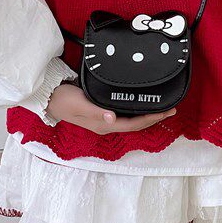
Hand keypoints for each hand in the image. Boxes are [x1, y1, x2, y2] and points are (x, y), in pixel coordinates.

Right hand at [45, 82, 176, 133]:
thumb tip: (113, 118)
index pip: (133, 124)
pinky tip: (142, 103)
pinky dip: (137, 110)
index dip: (150, 119)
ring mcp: (104, 119)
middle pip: (135, 124)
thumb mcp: (79, 103)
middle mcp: (106, 124)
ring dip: (147, 115)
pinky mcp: (102, 111)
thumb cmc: (64, 99)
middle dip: (154, 118)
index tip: (166, 111)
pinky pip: (125, 114)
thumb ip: (95, 111)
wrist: (49, 97)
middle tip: (172, 109)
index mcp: (103, 124)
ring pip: (131, 120)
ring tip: (162, 107)